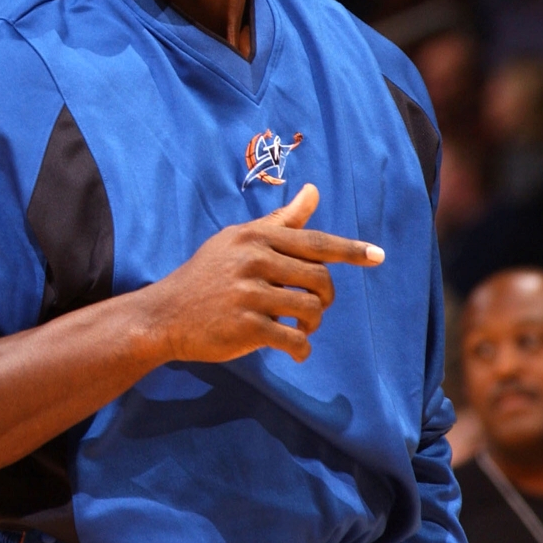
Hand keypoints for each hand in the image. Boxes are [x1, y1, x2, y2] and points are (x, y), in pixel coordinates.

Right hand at [142, 184, 382, 364]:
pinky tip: (294, 351)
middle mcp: (253, 260)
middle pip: (320, 279)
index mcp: (254, 237)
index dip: (350, 250)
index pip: (314, 242)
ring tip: (298, 328)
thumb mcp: (239, 240)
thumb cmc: (208, 274)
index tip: (378, 256)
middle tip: (311, 308)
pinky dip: (301, 349)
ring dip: (312, 324)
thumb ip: (280, 221)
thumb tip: (314, 191)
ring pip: (311, 309)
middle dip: (325, 298)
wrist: (164, 314)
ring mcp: (248, 294)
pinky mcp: (246, 326)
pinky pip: (295, 339)